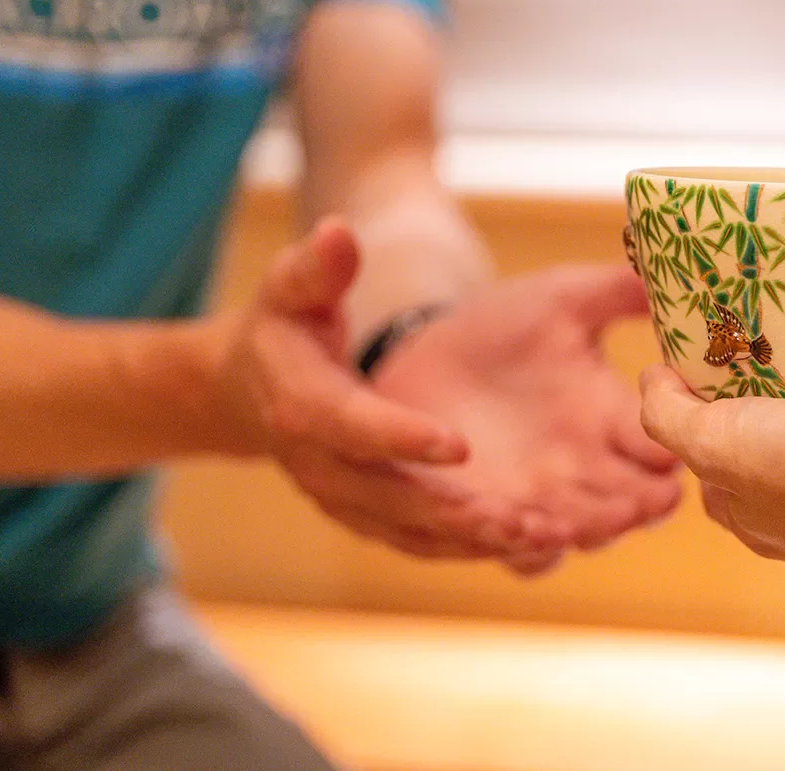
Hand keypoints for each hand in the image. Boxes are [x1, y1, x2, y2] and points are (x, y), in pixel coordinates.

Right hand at [220, 218, 531, 560]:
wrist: (249, 386)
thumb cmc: (283, 324)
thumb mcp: (292, 286)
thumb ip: (318, 265)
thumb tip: (337, 234)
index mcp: (299, 405)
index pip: (351, 426)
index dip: (400, 437)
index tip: (457, 444)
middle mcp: (317, 466)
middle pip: (386, 496)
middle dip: (450, 511)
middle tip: (516, 517)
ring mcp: (340, 500)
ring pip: (406, 530)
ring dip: (469, 541)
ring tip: (534, 539)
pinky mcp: (364, 517)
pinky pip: (415, 541)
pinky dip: (466, 550)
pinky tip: (526, 546)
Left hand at [372, 265, 683, 574]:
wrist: (424, 360)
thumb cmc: (500, 327)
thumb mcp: (559, 299)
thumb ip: (617, 291)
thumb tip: (681, 272)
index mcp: (612, 417)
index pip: (661, 441)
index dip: (679, 443)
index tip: (687, 440)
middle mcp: (587, 467)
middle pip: (632, 500)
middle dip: (642, 503)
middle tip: (655, 499)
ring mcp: (543, 500)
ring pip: (580, 532)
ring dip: (587, 530)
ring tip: (587, 520)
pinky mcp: (491, 521)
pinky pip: (514, 548)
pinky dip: (521, 546)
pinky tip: (519, 526)